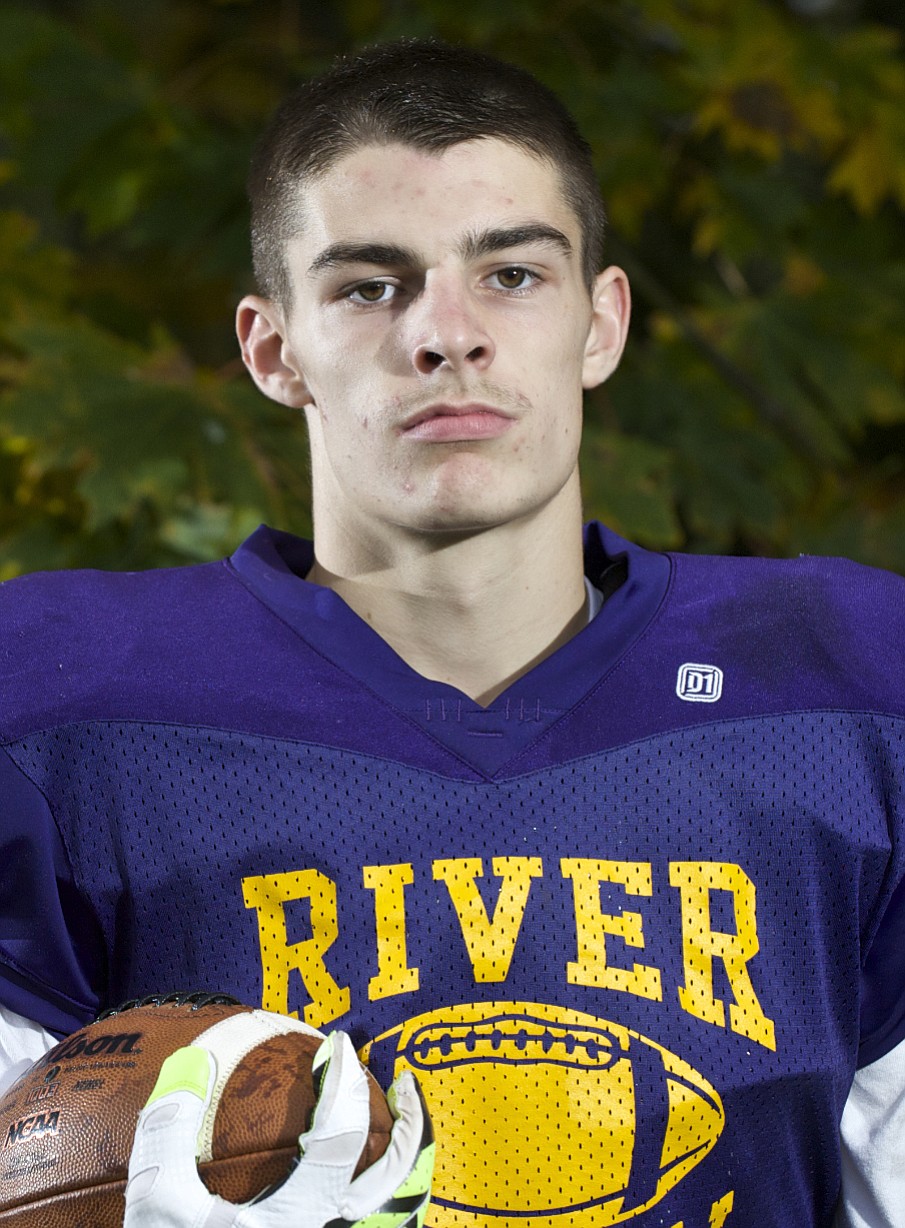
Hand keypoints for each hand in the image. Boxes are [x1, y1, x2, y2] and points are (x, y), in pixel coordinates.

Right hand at [124, 1030, 433, 1227]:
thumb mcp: (155, 1210)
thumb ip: (168, 1134)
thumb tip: (187, 1063)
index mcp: (303, 1222)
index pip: (343, 1135)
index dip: (344, 1080)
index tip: (336, 1046)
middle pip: (404, 1177)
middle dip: (413, 1121)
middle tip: (403, 1081)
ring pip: (406, 1214)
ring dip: (411, 1165)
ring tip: (403, 1128)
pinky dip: (390, 1206)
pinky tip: (368, 1188)